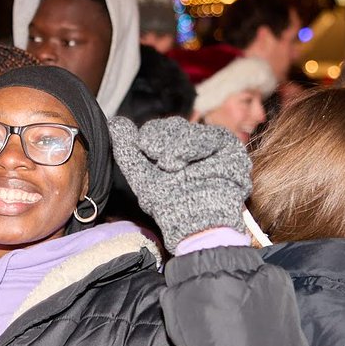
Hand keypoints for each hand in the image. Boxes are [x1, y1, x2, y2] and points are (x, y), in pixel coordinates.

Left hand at [109, 115, 250, 251]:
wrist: (194, 223)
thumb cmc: (169, 205)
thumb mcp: (142, 177)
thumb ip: (127, 149)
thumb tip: (115, 122)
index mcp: (171, 151)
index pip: (158, 129)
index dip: (149, 136)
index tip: (145, 149)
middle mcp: (192, 146)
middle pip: (173, 125)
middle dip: (161, 139)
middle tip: (161, 162)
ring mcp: (212, 146)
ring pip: (189, 129)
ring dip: (176, 145)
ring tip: (172, 166)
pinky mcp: (229, 148)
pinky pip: (211, 135)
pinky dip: (193, 146)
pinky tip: (184, 162)